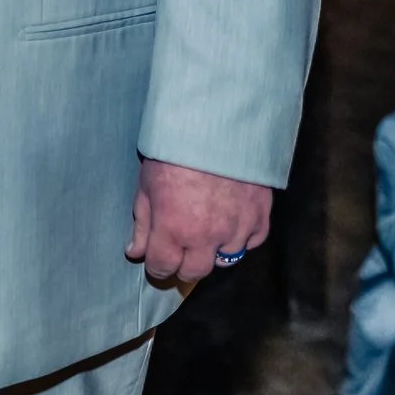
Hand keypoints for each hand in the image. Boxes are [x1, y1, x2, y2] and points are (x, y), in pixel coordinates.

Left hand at [126, 158, 271, 285]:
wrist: (216, 122)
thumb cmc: (175, 149)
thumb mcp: (148, 184)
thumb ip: (143, 223)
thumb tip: (135, 252)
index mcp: (173, 228)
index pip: (163, 267)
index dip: (157, 266)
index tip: (158, 258)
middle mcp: (206, 236)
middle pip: (194, 272)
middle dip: (184, 265)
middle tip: (181, 249)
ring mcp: (236, 228)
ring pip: (225, 260)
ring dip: (214, 250)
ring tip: (208, 230)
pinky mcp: (259, 216)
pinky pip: (252, 242)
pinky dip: (242, 237)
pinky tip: (232, 222)